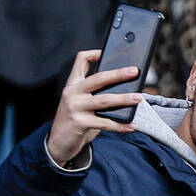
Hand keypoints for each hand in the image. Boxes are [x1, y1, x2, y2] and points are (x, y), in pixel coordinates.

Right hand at [45, 49, 141, 166]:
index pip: (81, 59)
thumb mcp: (81, 102)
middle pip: (98, 78)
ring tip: (138, 98)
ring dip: (123, 99)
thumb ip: (96, 94)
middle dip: (118, 74)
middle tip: (134, 71)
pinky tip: (131, 126)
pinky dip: (120, 125)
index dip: (96, 53)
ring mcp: (75, 107)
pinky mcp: (79, 123)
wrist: (57, 143)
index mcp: (73, 84)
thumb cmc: (76, 120)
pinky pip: (104, 123)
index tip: (110, 52)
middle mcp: (72, 92)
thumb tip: (126, 89)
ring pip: (104, 100)